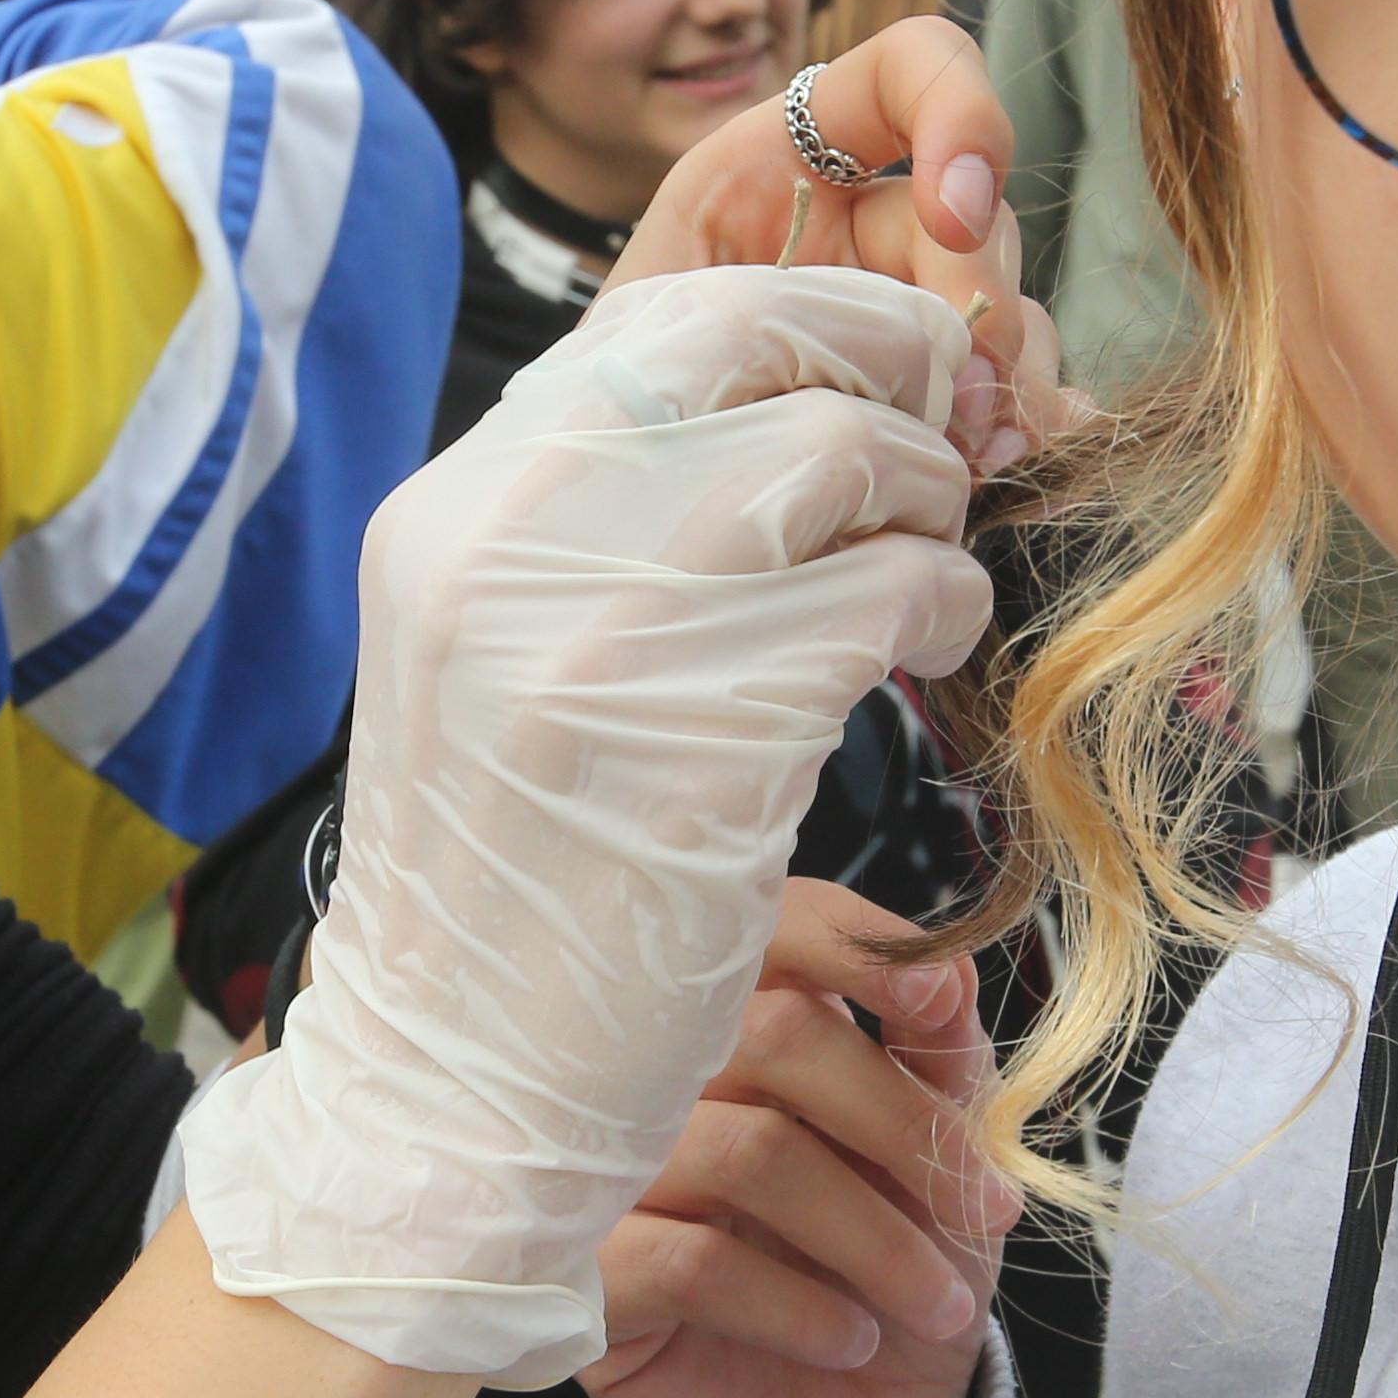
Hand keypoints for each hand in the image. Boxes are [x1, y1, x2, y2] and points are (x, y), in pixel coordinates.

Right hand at [177, 271, 996, 1383]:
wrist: (450, 1082)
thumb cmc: (511, 877)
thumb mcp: (503, 651)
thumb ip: (612, 519)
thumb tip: (794, 400)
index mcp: (457, 503)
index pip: (663, 314)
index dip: (808, 323)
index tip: (880, 379)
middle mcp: (509, 531)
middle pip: (758, 338)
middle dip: (890, 366)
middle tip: (946, 441)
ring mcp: (599, 628)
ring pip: (842, 453)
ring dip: (926, 504)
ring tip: (922, 580)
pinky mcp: (705, 732)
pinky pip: (891, 592)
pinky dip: (943, 606)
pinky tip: (926, 654)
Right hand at [588, 881, 999, 1397]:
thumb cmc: (891, 1277)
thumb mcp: (944, 1163)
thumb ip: (940, 1058)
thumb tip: (944, 968)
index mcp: (736, 1026)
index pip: (763, 928)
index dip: (854, 945)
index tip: (938, 1003)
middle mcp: (653, 1086)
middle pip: (769, 1033)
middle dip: (901, 1124)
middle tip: (983, 1212)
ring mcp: (606, 1181)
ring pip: (743, 1154)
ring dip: (871, 1236)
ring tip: (936, 1306)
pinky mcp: (584, 1287)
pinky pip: (690, 1264)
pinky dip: (797, 1303)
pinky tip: (848, 1339)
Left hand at [607, 17, 1078, 472]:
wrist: (608, 474)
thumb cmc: (614, 379)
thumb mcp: (653, 309)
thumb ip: (761, 305)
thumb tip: (887, 346)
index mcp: (791, 156)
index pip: (914, 69)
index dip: (961, 115)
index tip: (952, 217)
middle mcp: (866, 214)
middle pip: (982, 215)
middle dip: (986, 303)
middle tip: (961, 402)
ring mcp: (909, 302)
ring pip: (1014, 308)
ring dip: (1013, 381)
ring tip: (979, 457)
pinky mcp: (936, 384)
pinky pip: (1019, 387)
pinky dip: (1032, 426)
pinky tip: (1023, 468)